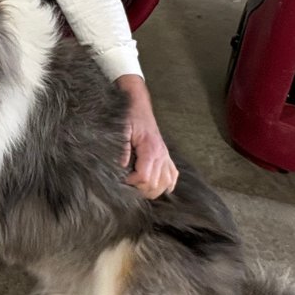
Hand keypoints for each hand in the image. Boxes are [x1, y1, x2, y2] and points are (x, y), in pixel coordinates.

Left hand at [115, 75, 177, 199]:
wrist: (138, 105)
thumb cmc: (129, 116)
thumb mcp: (122, 130)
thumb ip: (122, 149)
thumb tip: (121, 167)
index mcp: (150, 149)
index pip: (145, 178)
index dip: (131, 182)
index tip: (122, 178)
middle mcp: (161, 155)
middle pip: (155, 185)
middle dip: (140, 189)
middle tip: (128, 182)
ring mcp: (166, 156)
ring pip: (166, 184)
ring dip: (152, 189)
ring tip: (138, 184)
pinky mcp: (166, 156)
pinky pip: (173, 176)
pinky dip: (166, 185)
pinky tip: (157, 185)